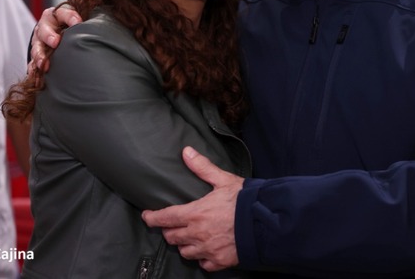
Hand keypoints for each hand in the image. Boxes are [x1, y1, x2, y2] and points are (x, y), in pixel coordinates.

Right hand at [29, 5, 81, 72]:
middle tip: (56, 42)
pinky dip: (33, 68)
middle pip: (45, 28)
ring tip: (44, 64)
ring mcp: (40, 40)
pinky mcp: (37, 53)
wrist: (65, 31)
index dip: (70, 16)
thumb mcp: (85, 11)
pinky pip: (32, 61)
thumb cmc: (79, 22)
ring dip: (39, 54)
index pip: (63, 12)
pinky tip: (35, 74)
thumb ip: (91, 4)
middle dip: (49, 35)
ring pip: (36, 46)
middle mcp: (47, 25)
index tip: (78, 22)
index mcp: (59, 14)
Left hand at [142, 147, 243, 271]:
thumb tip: (186, 152)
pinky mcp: (220, 261)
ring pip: (185, 252)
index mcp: (196, 214)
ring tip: (188, 237)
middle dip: (169, 230)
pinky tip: (205, 251)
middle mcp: (198, 234)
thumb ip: (202, 167)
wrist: (267, 222)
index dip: (152, 218)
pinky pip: (203, 263)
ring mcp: (208, 250)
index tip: (147, 216)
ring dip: (184, 244)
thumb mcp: (224, 180)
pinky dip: (201, 257)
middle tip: (172, 224)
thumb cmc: (245, 200)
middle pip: (172, 237)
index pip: (165, 218)